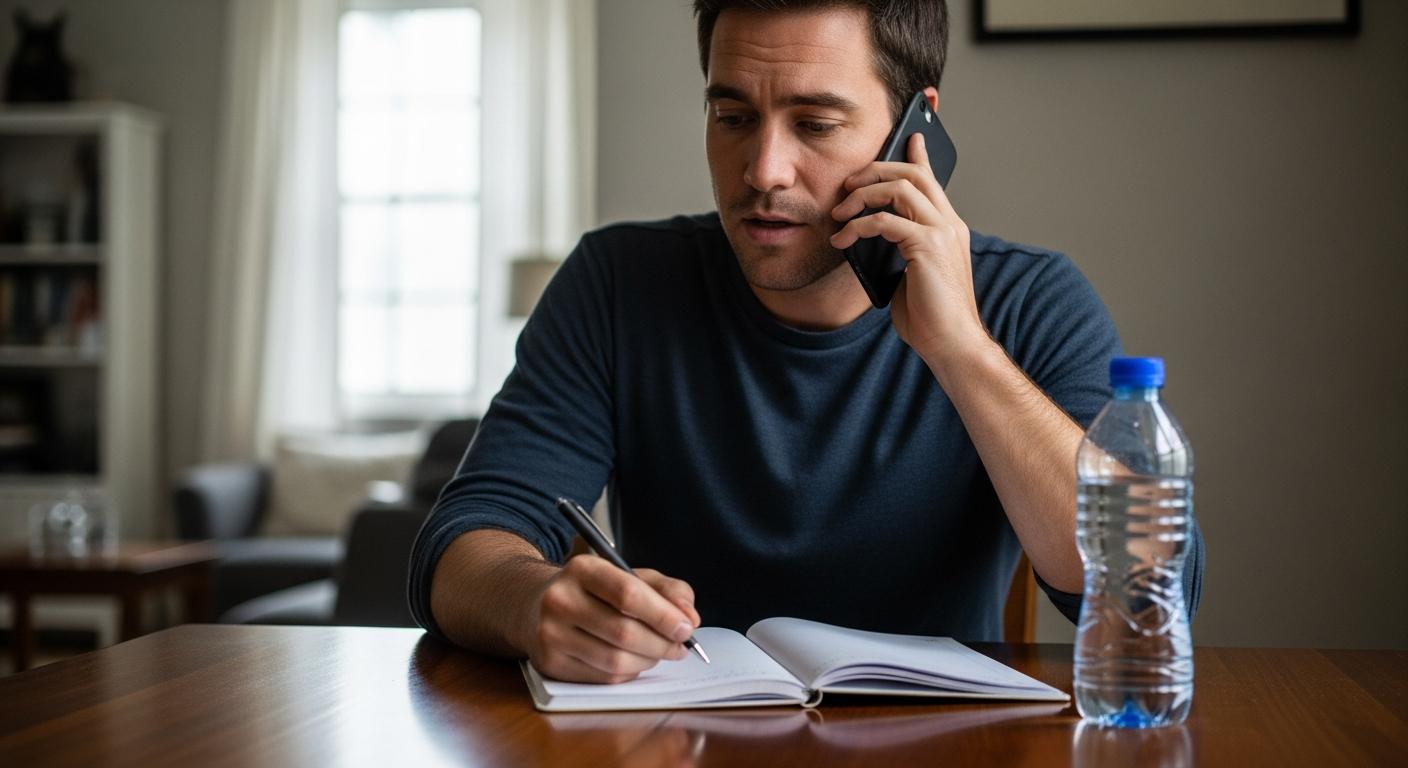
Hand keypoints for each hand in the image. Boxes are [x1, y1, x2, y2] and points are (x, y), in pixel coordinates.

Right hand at [526, 555, 700, 683]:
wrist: (536, 606)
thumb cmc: (594, 591)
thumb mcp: (628, 575)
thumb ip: (666, 590)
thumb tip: (689, 617)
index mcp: (582, 569)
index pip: (628, 593)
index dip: (663, 614)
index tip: (687, 627)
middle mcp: (560, 600)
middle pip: (624, 632)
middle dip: (662, 643)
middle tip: (680, 646)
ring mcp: (551, 634)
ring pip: (616, 660)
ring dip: (649, 660)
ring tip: (659, 652)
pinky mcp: (550, 663)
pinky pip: (603, 677)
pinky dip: (629, 672)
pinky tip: (633, 660)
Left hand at [828, 132, 987, 368]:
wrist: (951, 344)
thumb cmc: (931, 318)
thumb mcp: (911, 276)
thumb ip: (899, 250)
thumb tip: (869, 239)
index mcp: (949, 229)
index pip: (932, 180)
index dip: (918, 155)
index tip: (907, 137)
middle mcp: (949, 224)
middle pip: (914, 173)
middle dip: (877, 169)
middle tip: (848, 182)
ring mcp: (941, 233)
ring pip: (899, 188)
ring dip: (862, 194)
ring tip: (839, 212)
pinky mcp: (927, 246)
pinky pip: (885, 220)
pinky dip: (858, 225)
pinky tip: (842, 239)